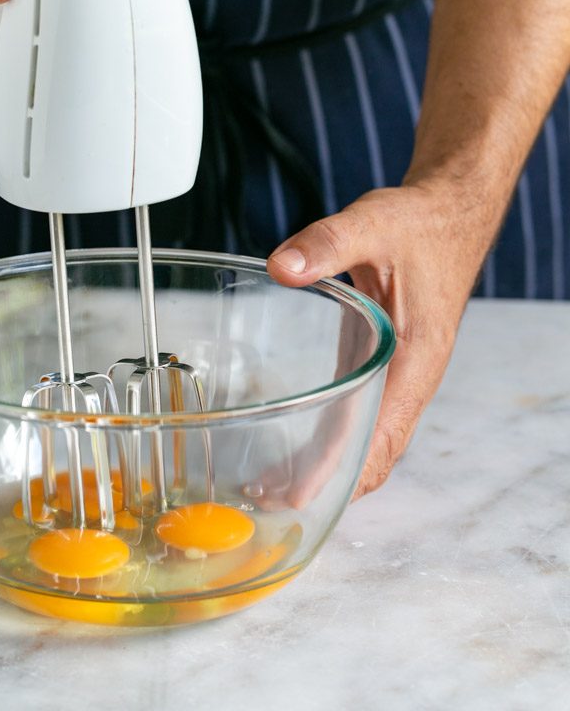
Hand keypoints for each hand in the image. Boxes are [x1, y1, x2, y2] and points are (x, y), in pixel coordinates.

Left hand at [266, 181, 492, 497]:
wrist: (450, 213)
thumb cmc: (419, 224)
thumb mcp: (372, 222)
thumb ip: (327, 243)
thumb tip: (281, 267)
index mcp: (415, 357)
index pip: (378, 433)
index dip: (337, 469)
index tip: (297, 496)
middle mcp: (410, 378)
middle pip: (373, 454)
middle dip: (326, 484)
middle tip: (267, 503)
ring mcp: (398, 375)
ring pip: (368, 440)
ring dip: (328, 469)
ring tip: (272, 487)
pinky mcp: (383, 363)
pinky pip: (362, 416)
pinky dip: (332, 441)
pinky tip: (299, 446)